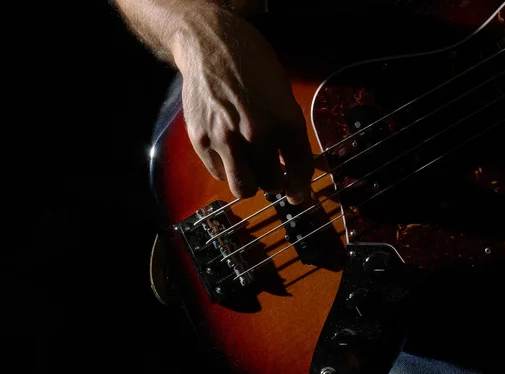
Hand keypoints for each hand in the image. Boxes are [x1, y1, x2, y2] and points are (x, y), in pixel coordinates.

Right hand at [172, 5, 313, 203]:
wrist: (212, 46)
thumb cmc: (253, 67)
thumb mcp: (283, 96)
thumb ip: (289, 133)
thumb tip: (293, 167)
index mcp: (284, 121)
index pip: (299, 168)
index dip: (301, 186)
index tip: (298, 194)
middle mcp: (256, 135)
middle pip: (271, 184)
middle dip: (275, 182)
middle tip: (272, 172)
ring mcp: (226, 139)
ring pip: (243, 188)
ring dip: (251, 182)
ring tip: (251, 168)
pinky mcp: (201, 140)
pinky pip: (219, 174)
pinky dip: (227, 169)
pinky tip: (229, 152)